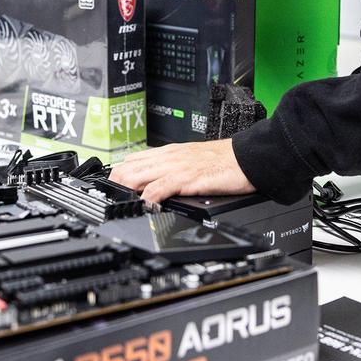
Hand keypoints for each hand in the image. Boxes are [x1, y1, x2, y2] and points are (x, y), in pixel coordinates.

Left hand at [110, 139, 254, 202]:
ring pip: (137, 175)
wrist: (246, 158)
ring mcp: (176, 167)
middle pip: (127, 168)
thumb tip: (157, 184)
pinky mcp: (187, 178)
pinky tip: (145, 208)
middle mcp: (168, 157)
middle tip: (113, 201)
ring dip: (125, 191)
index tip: (114, 190)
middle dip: (115, 185)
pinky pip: (158, 188)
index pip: (132, 159)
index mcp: (169, 152)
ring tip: (122, 205)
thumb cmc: (224, 161)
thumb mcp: (192, 161)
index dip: (118, 175)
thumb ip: (174, 169)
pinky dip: (147, 199)